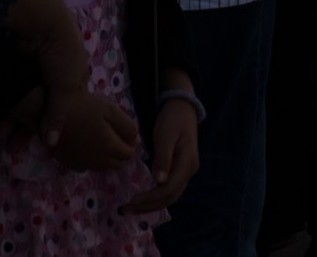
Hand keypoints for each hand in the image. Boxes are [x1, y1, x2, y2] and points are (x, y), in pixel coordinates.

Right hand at [40, 85, 139, 170]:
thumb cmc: (84, 107)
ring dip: (109, 159)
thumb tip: (136, 141)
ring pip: (103, 168)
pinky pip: (87, 167)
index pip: (129, 155)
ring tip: (104, 141)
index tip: (127, 134)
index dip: (131, 145)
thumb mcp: (111, 110)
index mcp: (109, 148)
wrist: (52, 111)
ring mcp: (82, 165)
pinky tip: (89, 147)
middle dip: (122, 154)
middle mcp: (97, 162)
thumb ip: (128, 127)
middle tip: (117, 137)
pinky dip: (93, 161)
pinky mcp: (69, 164)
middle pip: (117, 165)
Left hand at [124, 93, 200, 213]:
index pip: (169, 189)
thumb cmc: (173, 120)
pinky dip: (156, 197)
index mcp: (187, 164)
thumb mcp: (165, 136)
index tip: (132, 200)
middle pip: (170, 196)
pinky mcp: (179, 169)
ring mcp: (185, 171)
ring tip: (133, 207)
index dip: (151, 198)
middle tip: (128, 208)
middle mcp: (189, 171)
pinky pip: (169, 189)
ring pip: (170, 195)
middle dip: (150, 205)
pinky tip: (144, 198)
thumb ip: (163, 158)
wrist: (183, 108)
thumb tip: (159, 181)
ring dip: (152, 204)